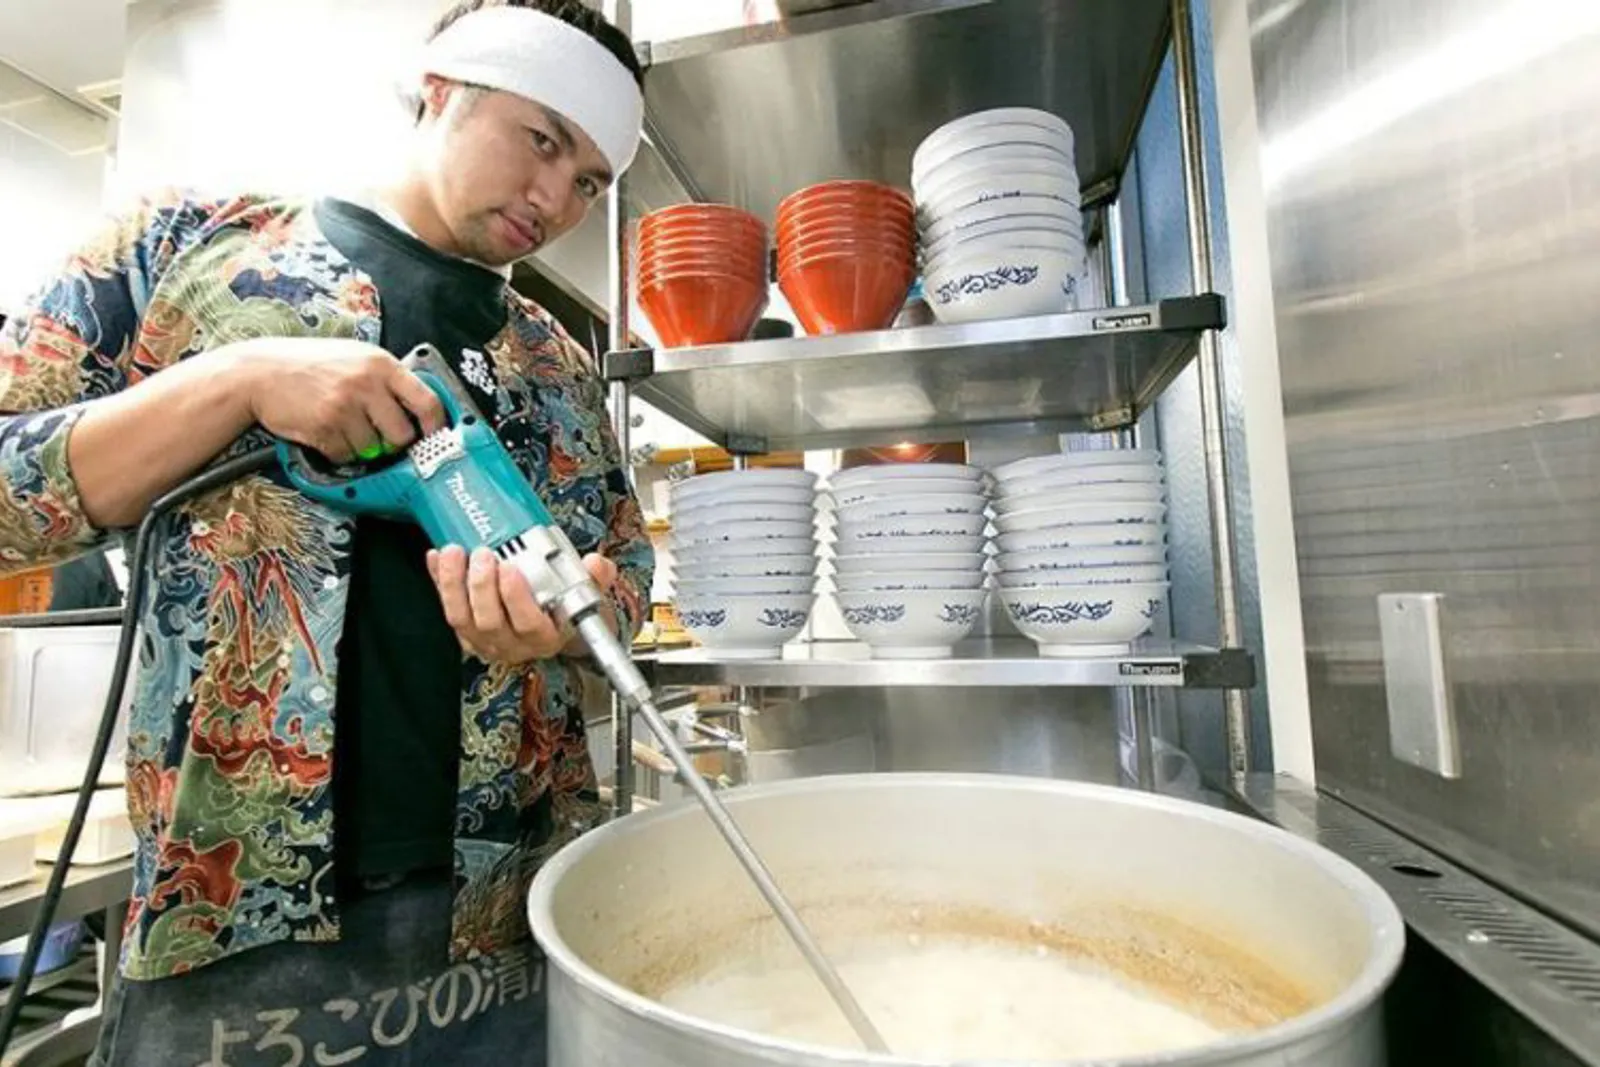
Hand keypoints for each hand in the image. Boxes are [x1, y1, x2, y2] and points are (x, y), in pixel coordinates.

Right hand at [235, 338, 446, 462]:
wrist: (259, 371)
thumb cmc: (309, 364)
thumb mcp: (356, 357)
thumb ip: (387, 378)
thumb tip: (420, 407)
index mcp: (382, 364)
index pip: (428, 402)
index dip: (435, 427)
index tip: (433, 437)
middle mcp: (367, 383)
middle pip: (402, 435)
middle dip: (392, 443)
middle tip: (377, 435)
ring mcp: (345, 406)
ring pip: (373, 449)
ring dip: (361, 447)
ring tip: (343, 426)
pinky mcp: (324, 427)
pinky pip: (346, 456)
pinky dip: (338, 452)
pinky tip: (326, 431)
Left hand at [427, 545, 619, 664]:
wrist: (547, 627)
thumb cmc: (561, 611)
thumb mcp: (584, 595)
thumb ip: (594, 578)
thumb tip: (596, 564)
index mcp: (544, 638)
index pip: (529, 625)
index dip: (516, 598)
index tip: (511, 568)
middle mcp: (512, 645)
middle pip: (489, 622)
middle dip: (481, 586)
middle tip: (483, 554)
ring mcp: (484, 641)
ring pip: (461, 619)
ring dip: (454, 584)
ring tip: (455, 552)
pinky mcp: (464, 632)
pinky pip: (446, 608)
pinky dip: (439, 582)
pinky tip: (438, 559)